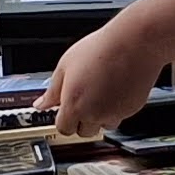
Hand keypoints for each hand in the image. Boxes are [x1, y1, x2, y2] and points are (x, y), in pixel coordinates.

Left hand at [49, 16, 170, 138]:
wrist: (134, 43)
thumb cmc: (101, 49)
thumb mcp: (65, 65)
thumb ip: (52, 91)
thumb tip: (41, 104)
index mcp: (74, 105)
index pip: (63, 128)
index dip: (63, 118)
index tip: (65, 109)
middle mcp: (95, 114)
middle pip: (83, 131)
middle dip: (81, 119)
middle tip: (83, 98)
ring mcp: (115, 113)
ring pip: (103, 125)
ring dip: (100, 116)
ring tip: (101, 92)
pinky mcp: (132, 109)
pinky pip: (120, 116)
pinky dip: (116, 108)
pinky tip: (114, 88)